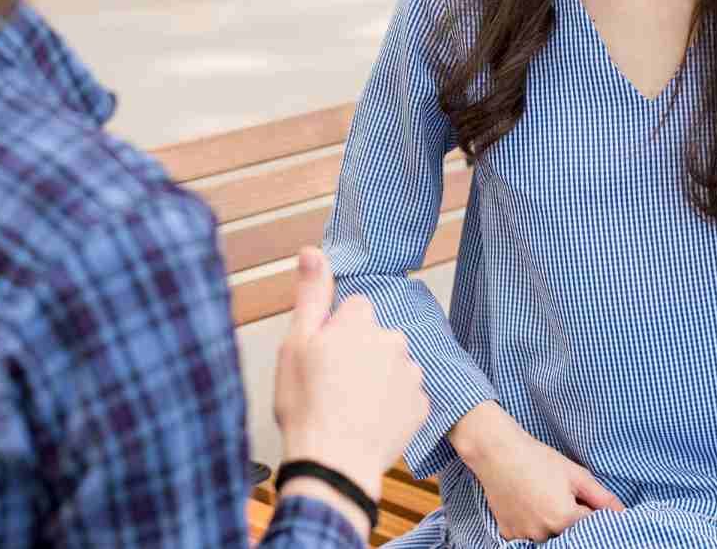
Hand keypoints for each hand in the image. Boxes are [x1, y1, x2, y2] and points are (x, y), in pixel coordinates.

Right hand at [274, 249, 428, 532]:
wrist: (334, 464)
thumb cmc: (307, 406)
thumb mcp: (296, 343)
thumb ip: (311, 294)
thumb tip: (313, 251)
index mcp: (360, 321)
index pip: (353, 310)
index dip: (335, 332)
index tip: (322, 355)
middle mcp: (392, 340)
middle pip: (374, 337)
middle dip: (358, 353)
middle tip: (332, 385)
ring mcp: (410, 373)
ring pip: (391, 365)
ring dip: (376, 379)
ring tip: (349, 407)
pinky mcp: (421, 405)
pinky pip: (405, 396)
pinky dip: (390, 406)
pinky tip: (368, 422)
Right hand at [451, 402, 624, 541]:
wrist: (497, 452)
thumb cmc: (538, 459)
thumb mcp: (575, 474)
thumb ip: (602, 498)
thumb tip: (623, 513)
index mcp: (565, 518)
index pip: (592, 526)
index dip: (590, 511)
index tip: (582, 499)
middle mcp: (545, 533)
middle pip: (570, 534)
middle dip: (571, 519)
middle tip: (557, 494)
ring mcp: (524, 536)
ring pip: (549, 537)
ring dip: (551, 524)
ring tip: (541, 497)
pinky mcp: (509, 534)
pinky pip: (528, 538)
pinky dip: (532, 526)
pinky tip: (528, 505)